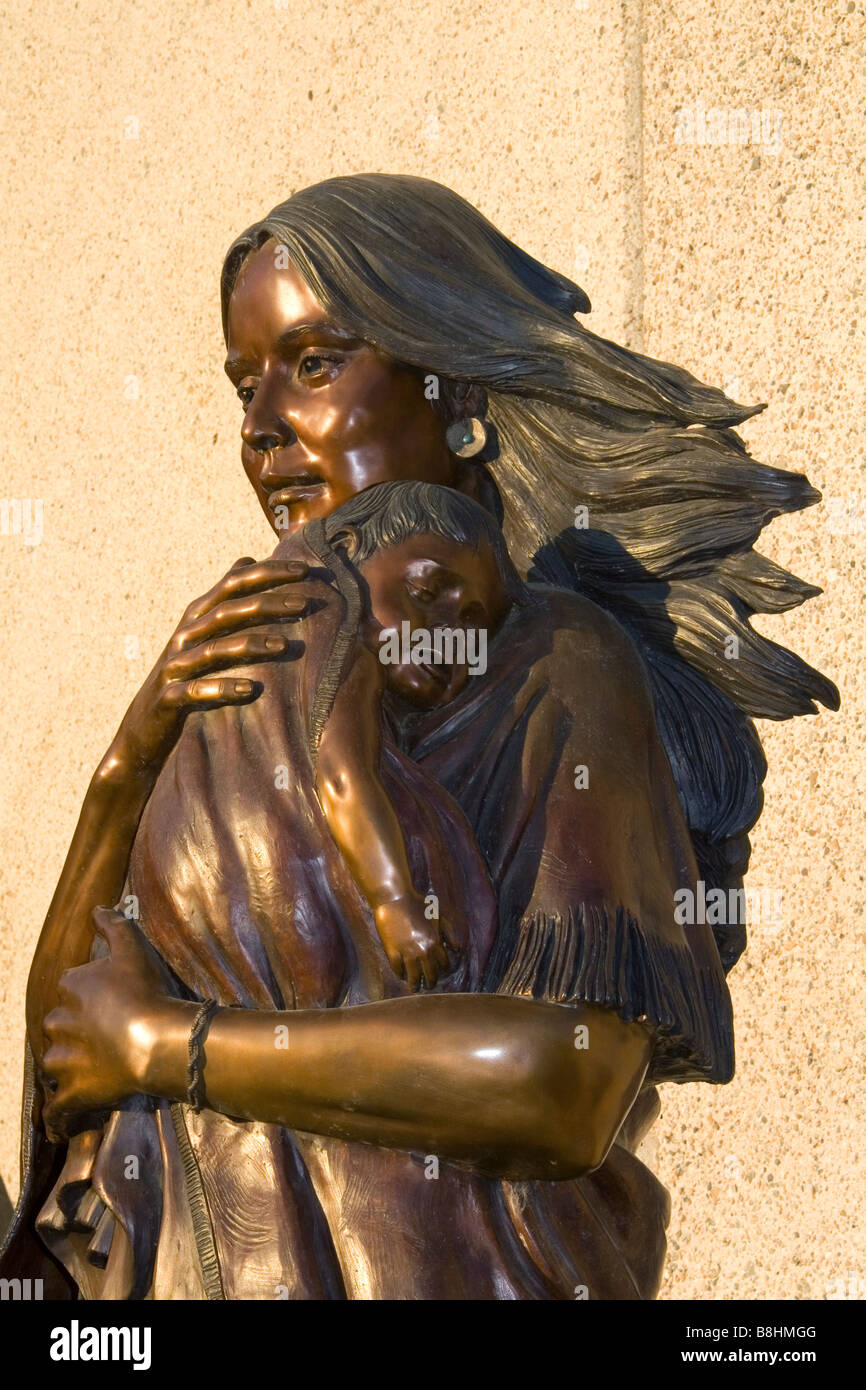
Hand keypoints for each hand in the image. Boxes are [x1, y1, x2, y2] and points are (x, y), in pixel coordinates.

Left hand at [41, 908, 180, 1141]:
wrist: (157, 1041)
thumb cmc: (147, 992)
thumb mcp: (133, 949)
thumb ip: (114, 926)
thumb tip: (97, 908)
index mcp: (73, 988)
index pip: (74, 986)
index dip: (93, 993)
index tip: (113, 999)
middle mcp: (61, 1022)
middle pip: (61, 1024)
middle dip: (76, 1029)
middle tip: (105, 1033)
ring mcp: (65, 1060)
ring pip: (56, 1061)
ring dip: (67, 1064)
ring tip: (90, 1068)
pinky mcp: (74, 1091)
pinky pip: (59, 1107)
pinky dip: (58, 1115)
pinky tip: (59, 1124)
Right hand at [110, 555, 323, 776]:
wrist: (144, 728)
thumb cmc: (185, 675)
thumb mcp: (204, 633)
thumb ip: (226, 598)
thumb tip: (248, 558)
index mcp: (198, 616)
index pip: (234, 583)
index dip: (267, 573)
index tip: (305, 569)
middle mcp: (185, 635)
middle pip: (227, 611)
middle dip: (267, 604)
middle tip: (305, 602)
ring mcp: (176, 667)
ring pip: (215, 649)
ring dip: (250, 645)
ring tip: (284, 646)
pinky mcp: (169, 698)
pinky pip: (197, 691)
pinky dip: (222, 687)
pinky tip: (249, 688)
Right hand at [374, 894, 460, 990]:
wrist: (395, 898)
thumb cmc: (418, 904)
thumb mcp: (439, 915)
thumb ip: (450, 933)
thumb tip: (457, 950)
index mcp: (436, 942)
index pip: (443, 964)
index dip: (443, 970)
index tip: (440, 973)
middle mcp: (423, 951)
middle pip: (429, 974)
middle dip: (430, 982)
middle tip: (428, 985)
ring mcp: (407, 953)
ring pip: (413, 976)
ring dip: (414, 984)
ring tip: (414, 988)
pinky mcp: (392, 952)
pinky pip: (397, 969)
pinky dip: (399, 974)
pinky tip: (401, 975)